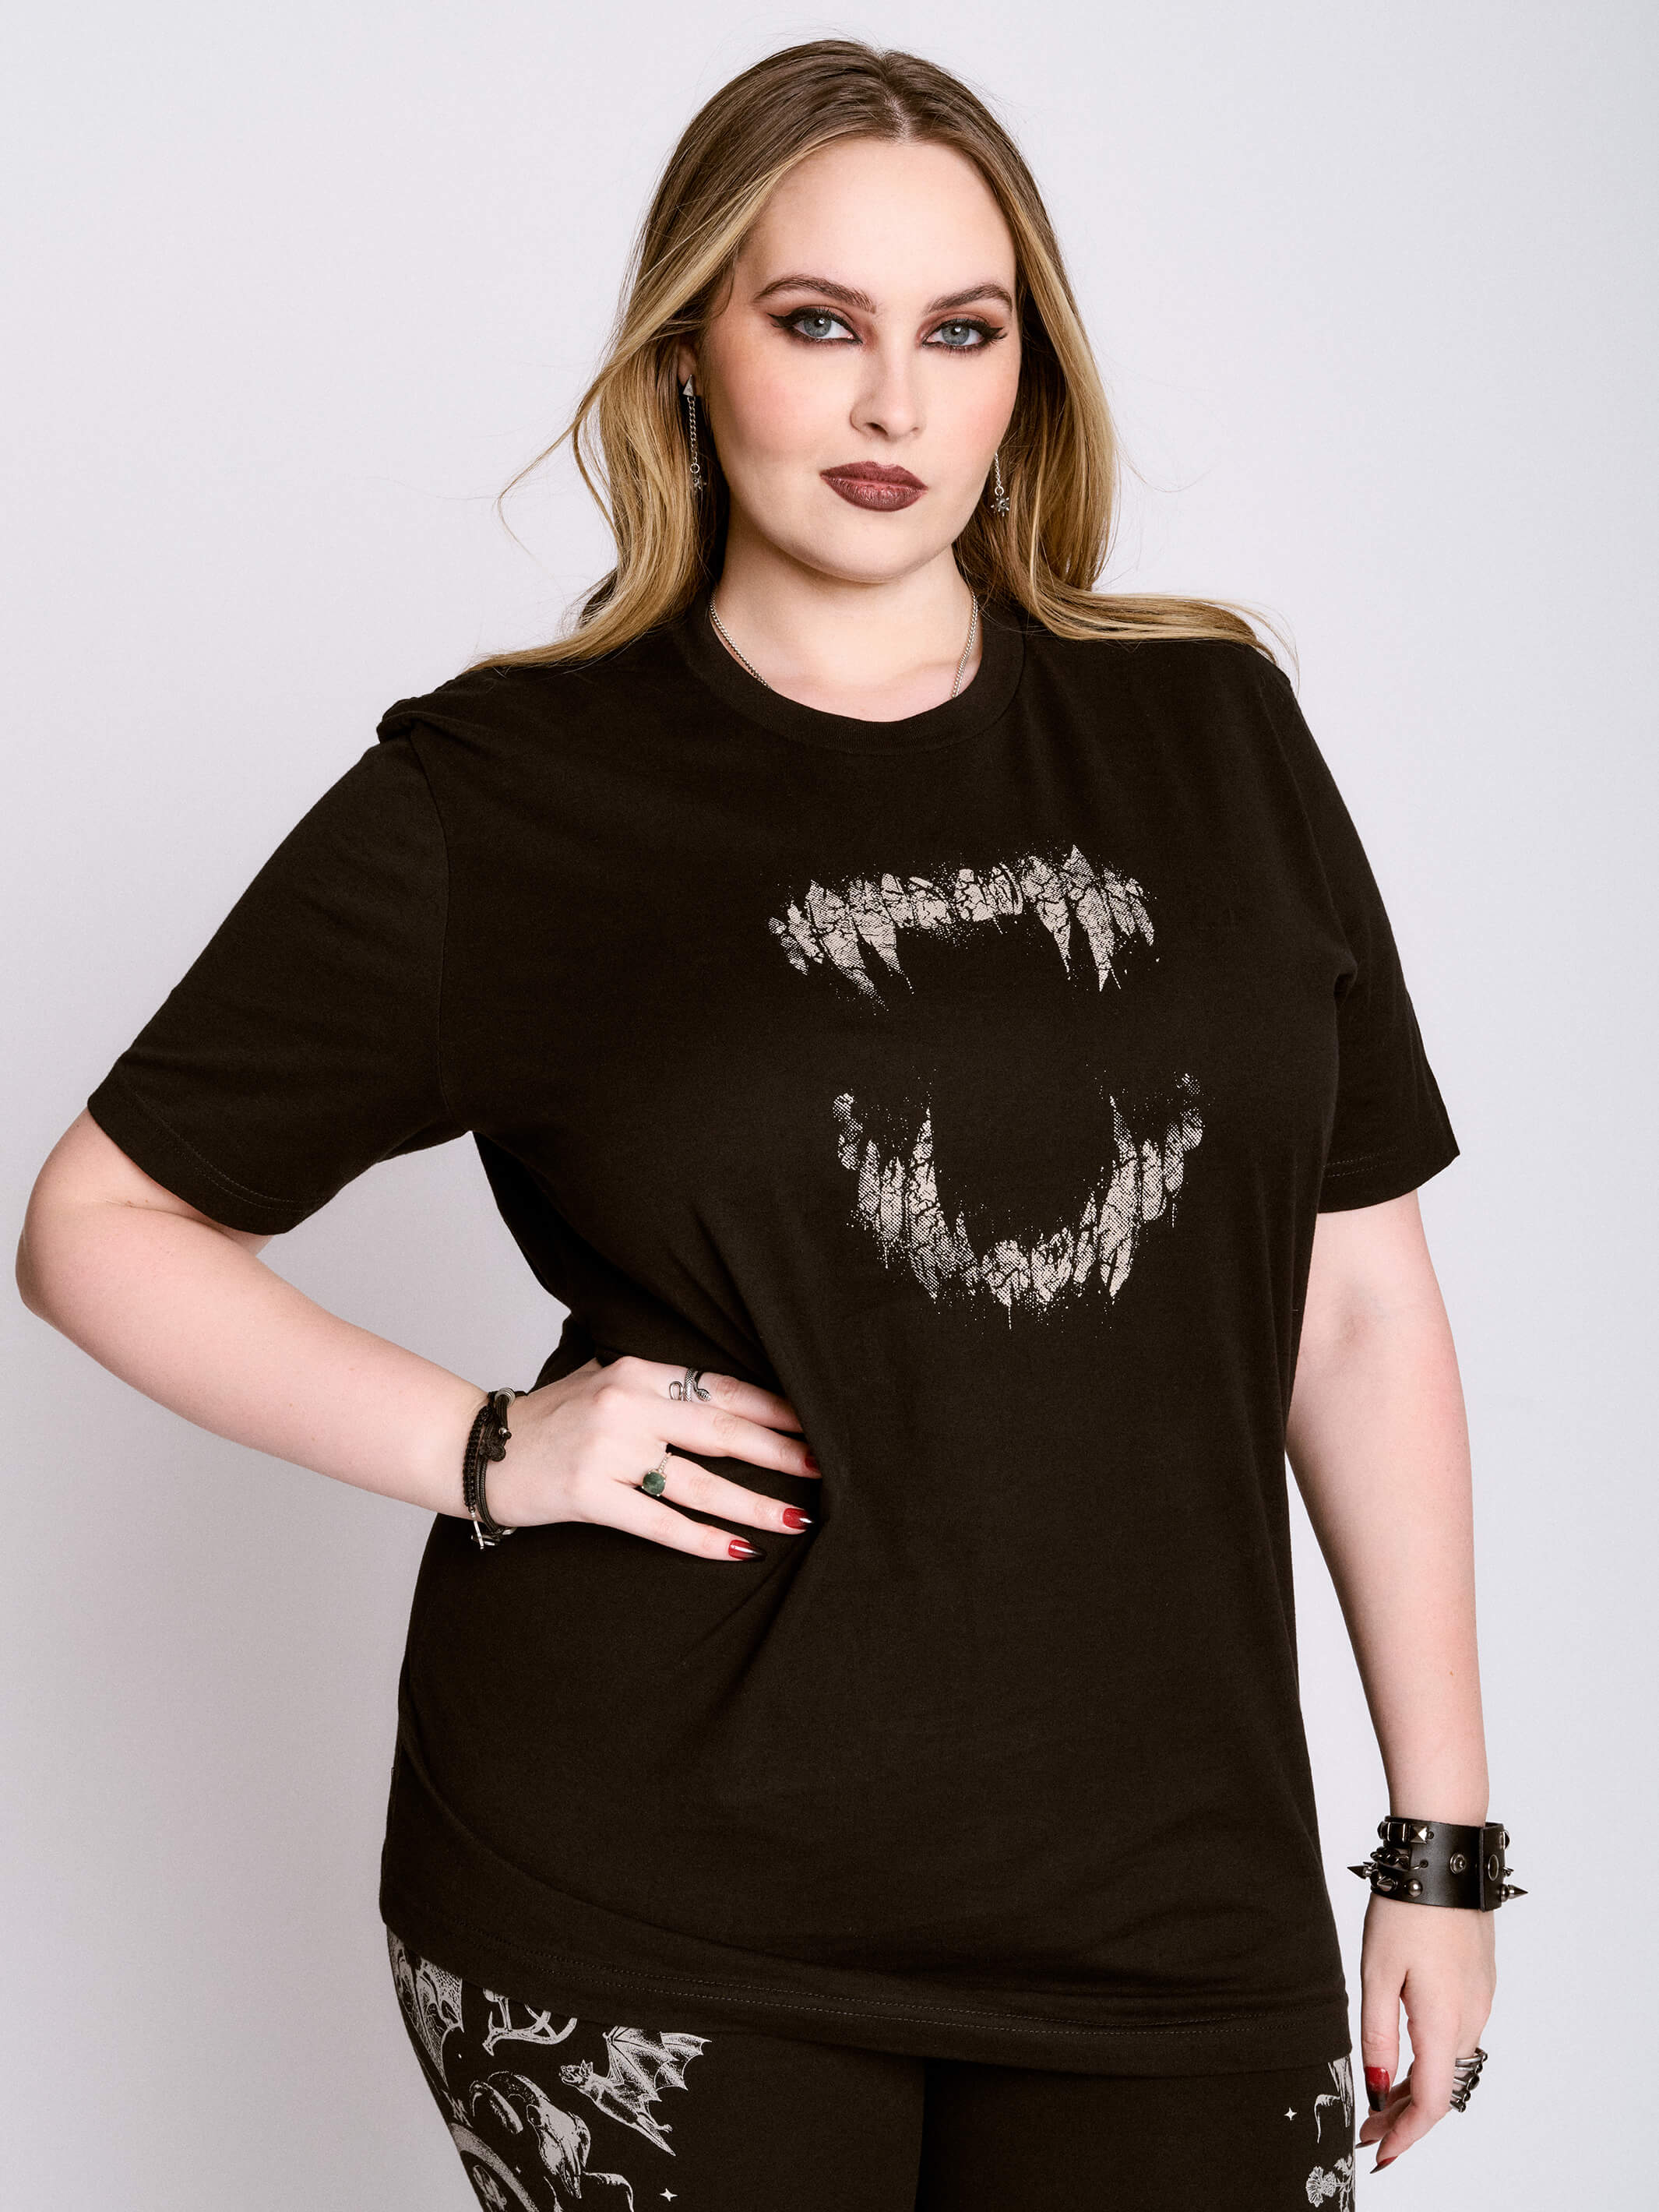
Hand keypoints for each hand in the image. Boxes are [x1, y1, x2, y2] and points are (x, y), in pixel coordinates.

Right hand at [483, 1356, 819, 1559]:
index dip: (773, 1409)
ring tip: (797, 1520)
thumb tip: (730, 1403)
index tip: (816, 1424)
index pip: (721, 1389)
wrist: (476, 1449)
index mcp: (638, 1372)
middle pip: (720, 1431)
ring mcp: (606, 1451)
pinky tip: (737, 1551)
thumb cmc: (550, 1420)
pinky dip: (700, 1538)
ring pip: (697, 1481)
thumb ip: (659, 1389)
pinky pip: (657, 1521)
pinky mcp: (587, 1494)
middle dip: (779, 1452)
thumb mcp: (605, 1384)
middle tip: (825, 1468)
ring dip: (753, 1504)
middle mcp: (626, 1405)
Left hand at [1357, 1895, 1495, 2170]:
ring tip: (1380, 2094)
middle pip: (1442, 2087)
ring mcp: (1480, 2000)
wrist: (1445, 1858)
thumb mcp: (1377, 1973)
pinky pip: (1457, 2035)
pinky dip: (1432, 2054)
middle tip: (1367, 2127)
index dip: (1405, 2134)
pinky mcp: (1480, 1982)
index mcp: (1443, 2021)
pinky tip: (1407, 2050)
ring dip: (1418, 2084)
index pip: (1432, 2102)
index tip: (1379, 2151)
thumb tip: (1377, 2086)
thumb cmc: (1407, 1909)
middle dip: (1404, 2114)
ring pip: (1450, 2062)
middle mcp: (1471, 2018)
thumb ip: (1378, 2034)